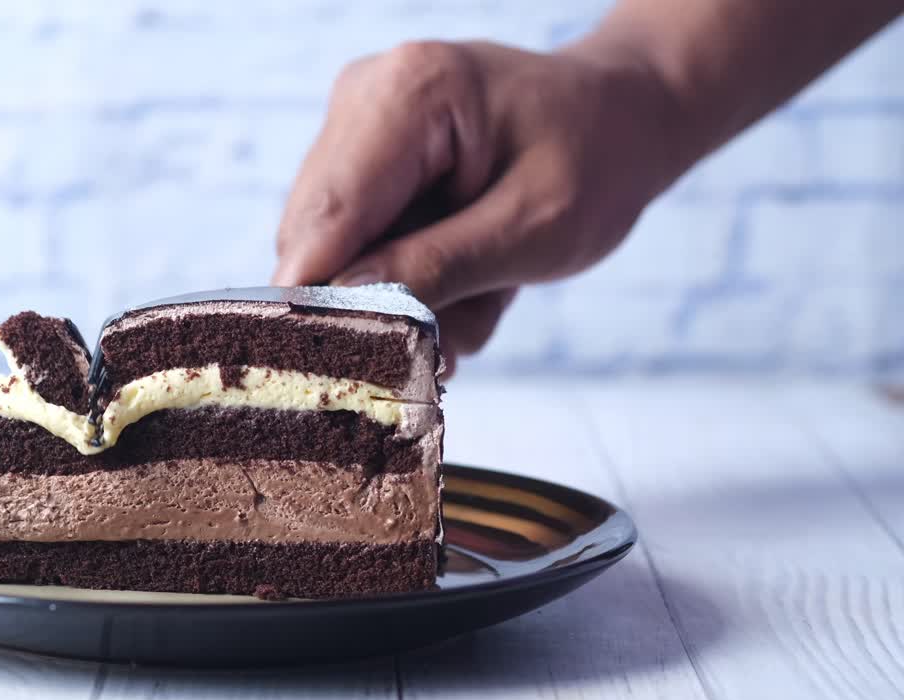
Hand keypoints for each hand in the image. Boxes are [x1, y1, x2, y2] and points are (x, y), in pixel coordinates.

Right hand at [272, 40, 681, 373]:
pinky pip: (350, 248)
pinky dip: (406, 279)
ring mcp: (354, 128)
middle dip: (376, 303)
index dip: (320, 301)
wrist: (619, 117)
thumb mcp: (537, 227)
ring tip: (482, 291)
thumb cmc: (597, 157)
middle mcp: (363, 97)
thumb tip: (346, 310)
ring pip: (329, 254)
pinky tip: (468, 273)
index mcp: (408, 95)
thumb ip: (439, 269)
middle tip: (453, 340)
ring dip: (401, 295)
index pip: (327, 218)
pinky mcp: (358, 161)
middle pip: (311, 239)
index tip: (343, 372)